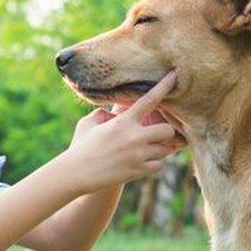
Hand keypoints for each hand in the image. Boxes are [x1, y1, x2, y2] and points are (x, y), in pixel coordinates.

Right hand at [60, 71, 185, 193]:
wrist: (75, 174)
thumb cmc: (80, 147)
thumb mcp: (88, 123)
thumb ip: (103, 113)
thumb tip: (113, 112)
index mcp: (122, 122)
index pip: (149, 100)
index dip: (164, 87)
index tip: (175, 76)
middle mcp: (134, 137)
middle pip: (167, 130)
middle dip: (166, 131)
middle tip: (157, 134)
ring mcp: (138, 155)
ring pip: (165, 150)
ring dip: (159, 148)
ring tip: (146, 149)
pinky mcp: (138, 171)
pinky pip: (158, 166)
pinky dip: (153, 164)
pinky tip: (142, 162)